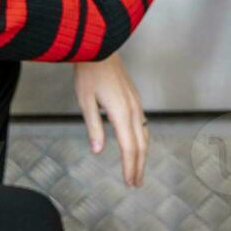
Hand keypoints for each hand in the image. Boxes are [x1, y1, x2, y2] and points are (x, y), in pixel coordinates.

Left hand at [73, 54, 147, 186]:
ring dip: (142, 154)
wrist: (99, 48)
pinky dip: (142, 140)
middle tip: (136, 183)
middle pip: (140, 144)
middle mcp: (133, 109)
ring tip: (138, 169)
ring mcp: (136, 103)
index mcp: (121, 112)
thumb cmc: (89, 73)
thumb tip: (98, 150)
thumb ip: (94, 127)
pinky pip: (143, 124)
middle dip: (138, 165)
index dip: (129, 166)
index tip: (129, 181)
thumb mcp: (86, 102)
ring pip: (144, 134)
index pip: (129, 147)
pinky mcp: (135, 98)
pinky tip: (137, 145)